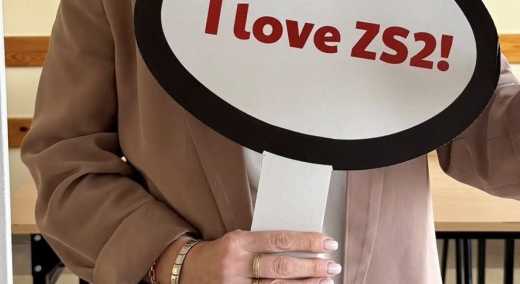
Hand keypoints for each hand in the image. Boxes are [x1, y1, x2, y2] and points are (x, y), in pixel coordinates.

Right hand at [156, 230, 340, 283]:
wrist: (187, 271)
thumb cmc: (220, 251)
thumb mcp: (239, 239)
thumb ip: (264, 241)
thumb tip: (299, 244)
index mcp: (239, 242)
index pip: (279, 240)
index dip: (305, 242)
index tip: (327, 242)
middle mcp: (237, 265)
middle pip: (281, 266)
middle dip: (311, 266)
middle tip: (333, 264)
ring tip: (326, 279)